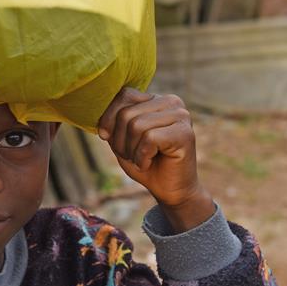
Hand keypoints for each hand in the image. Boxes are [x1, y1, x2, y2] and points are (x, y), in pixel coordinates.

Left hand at [98, 88, 214, 231]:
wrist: (169, 190)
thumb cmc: (144, 163)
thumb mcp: (120, 139)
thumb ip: (113, 122)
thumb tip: (101, 118)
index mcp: (155, 99)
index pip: (124, 95)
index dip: (108, 119)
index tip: (107, 138)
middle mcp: (171, 102)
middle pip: (126, 113)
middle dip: (120, 141)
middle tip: (131, 155)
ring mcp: (181, 116)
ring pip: (136, 126)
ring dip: (131, 151)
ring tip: (141, 160)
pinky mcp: (185, 133)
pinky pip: (149, 138)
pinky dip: (142, 157)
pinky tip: (150, 163)